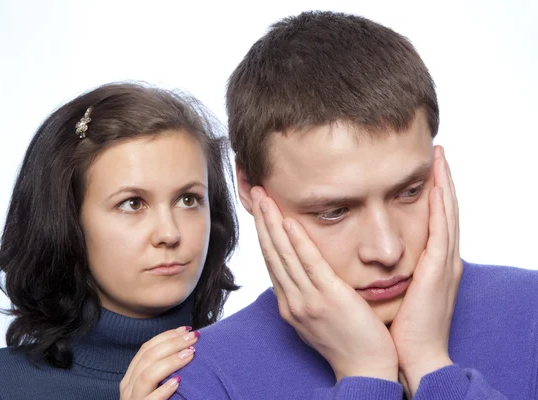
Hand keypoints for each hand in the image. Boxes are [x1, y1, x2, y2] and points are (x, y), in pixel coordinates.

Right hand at [120, 326, 198, 399]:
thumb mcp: (156, 385)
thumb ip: (163, 369)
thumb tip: (187, 346)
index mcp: (131, 376)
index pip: (146, 348)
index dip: (166, 336)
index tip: (186, 329)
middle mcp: (128, 387)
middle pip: (147, 357)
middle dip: (172, 343)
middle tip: (193, 337)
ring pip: (147, 375)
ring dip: (170, 362)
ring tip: (190, 354)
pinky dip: (163, 391)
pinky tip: (177, 382)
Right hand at [251, 187, 397, 381]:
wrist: (366, 370)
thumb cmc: (348, 344)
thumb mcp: (318, 320)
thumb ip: (308, 295)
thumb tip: (303, 276)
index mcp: (290, 305)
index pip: (273, 263)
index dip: (264, 234)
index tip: (260, 211)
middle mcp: (292, 302)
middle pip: (272, 254)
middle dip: (262, 221)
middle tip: (255, 192)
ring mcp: (307, 301)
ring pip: (284, 255)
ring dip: (272, 223)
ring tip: (264, 198)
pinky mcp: (328, 299)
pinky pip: (309, 264)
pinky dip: (296, 241)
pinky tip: (288, 221)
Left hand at [390, 145, 461, 396]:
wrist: (413, 355)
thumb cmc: (401, 325)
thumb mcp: (397, 289)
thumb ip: (391, 268)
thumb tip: (368, 255)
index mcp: (430, 263)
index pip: (434, 218)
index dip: (433, 192)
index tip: (427, 167)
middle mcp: (441, 259)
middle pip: (444, 210)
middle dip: (443, 180)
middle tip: (438, 150)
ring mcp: (443, 264)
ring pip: (446, 214)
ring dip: (445, 184)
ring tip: (441, 157)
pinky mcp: (438, 271)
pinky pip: (441, 231)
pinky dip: (442, 206)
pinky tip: (437, 185)